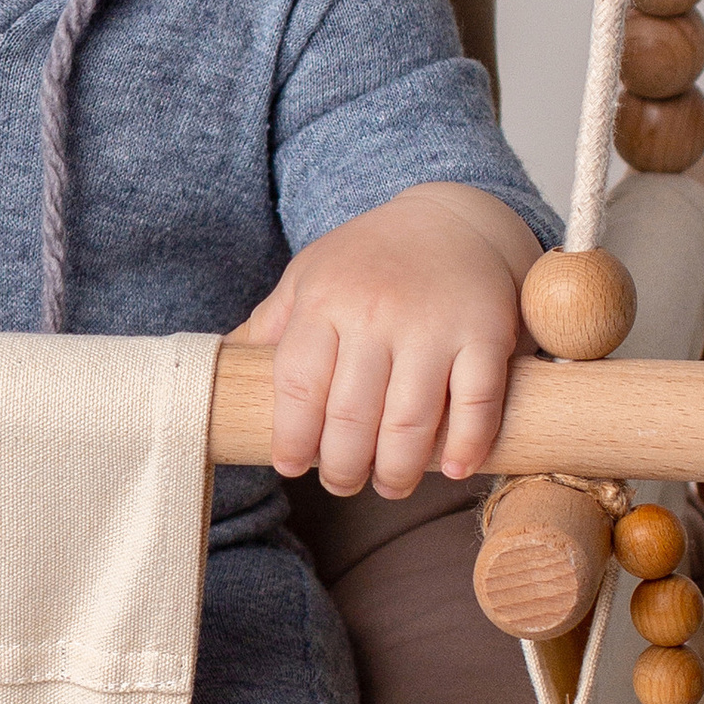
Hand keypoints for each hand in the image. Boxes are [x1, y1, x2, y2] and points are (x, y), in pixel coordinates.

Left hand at [237, 186, 536, 497]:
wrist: (454, 218)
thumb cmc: (370, 259)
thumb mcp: (310, 276)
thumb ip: (271, 324)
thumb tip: (217, 367)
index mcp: (325, 300)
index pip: (299, 387)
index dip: (293, 438)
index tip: (293, 466)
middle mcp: (376, 312)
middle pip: (352, 416)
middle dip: (344, 467)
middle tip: (344, 484)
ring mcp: (434, 324)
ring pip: (410, 421)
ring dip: (397, 469)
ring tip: (390, 485)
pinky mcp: (486, 333)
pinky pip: (476, 403)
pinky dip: (466, 445)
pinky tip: (453, 469)